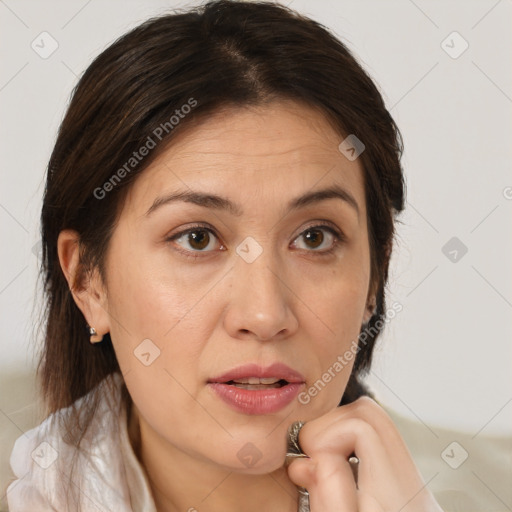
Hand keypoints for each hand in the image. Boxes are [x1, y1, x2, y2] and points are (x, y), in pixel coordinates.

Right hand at [286, 397, 442, 510]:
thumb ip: (328, 495)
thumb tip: (311, 459)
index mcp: (397, 499)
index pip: (363, 425)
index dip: (326, 433)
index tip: (307, 464)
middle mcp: (410, 486)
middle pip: (371, 414)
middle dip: (330, 427)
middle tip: (311, 460)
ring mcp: (410, 486)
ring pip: (372, 426)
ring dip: (337, 438)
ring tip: (318, 471)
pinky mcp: (405, 491)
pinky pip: (374, 449)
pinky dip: (347, 451)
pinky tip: (334, 480)